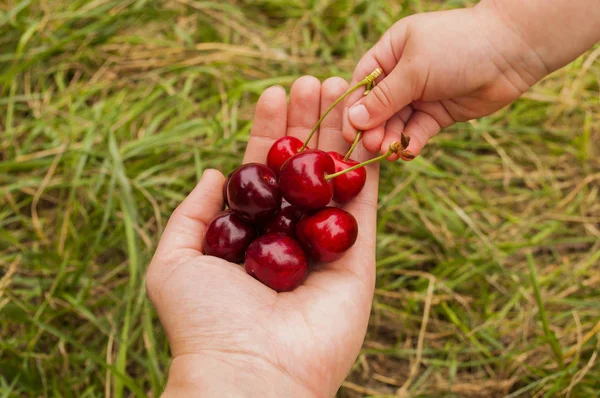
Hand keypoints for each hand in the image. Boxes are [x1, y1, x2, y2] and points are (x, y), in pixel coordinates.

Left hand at [146, 77, 380, 396]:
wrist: (250, 371)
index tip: (274, 93)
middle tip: (313, 81)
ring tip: (341, 89)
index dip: (269, 131)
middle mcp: (289, 234)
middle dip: (308, 123)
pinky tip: (364, 130)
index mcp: (250, 233)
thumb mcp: (174, 259)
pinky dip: (365, 168)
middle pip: (302, 167)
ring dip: (339, 134)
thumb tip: (214, 171)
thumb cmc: (204, 320)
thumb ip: (192, 213)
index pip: (264, 171)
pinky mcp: (357, 258)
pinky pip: (365, 205)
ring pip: (335, 178)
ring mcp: (325, 245)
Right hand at [342, 2, 551, 158]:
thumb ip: (384, 97)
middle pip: (377, 108)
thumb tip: (354, 119)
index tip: (350, 131)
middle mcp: (402, 74)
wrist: (512, 52)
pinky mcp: (437, 113)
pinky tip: (409, 152)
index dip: (354, 108)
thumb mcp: (415, 69)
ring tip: (389, 152)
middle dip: (373, 127)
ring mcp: (420, 95)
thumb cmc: (458, 46)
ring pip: (396, 122)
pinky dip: (412, 142)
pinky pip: (417, 131)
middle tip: (372, 146)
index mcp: (390, 52)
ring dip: (391, 138)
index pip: (362, 83)